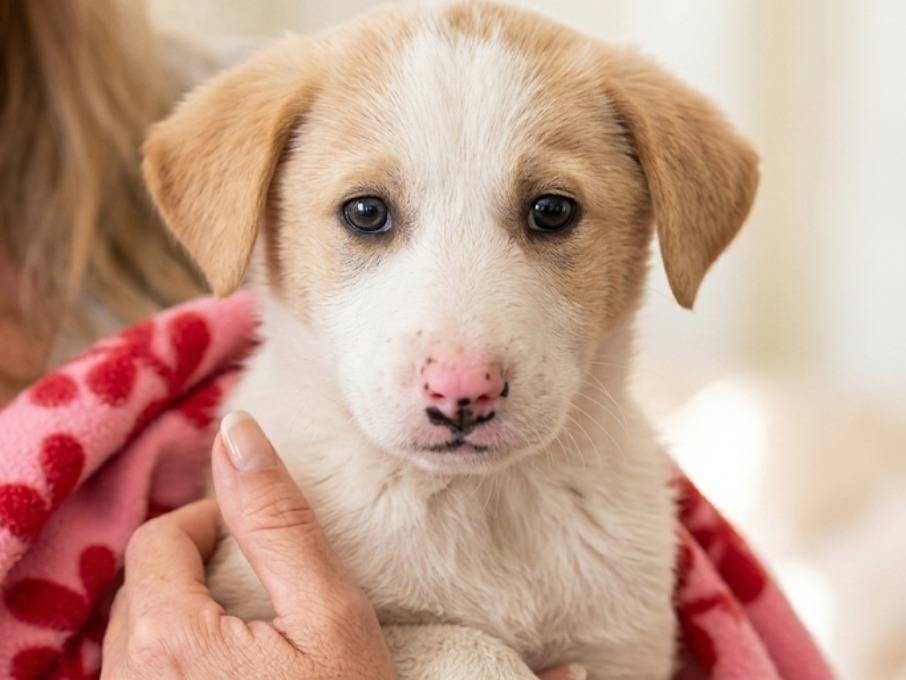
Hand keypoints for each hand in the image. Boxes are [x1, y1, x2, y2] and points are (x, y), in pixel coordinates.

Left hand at [102, 411, 393, 678]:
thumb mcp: (329, 614)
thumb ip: (277, 520)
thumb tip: (236, 431)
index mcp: (166, 638)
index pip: (159, 540)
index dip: (208, 520)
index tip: (256, 531)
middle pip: (143, 588)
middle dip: (195, 566)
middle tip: (260, 578)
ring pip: (138, 639)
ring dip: (185, 614)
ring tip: (251, 628)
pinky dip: (179, 661)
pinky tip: (233, 676)